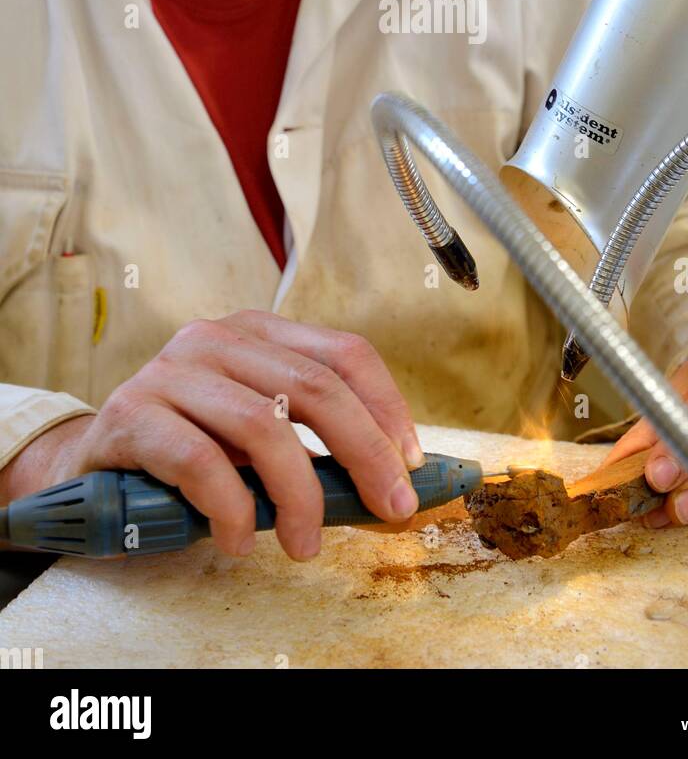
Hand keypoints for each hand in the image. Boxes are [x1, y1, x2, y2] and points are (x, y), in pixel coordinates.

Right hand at [0, 312, 423, 559]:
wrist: (88, 463)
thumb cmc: (187, 449)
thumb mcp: (256, 432)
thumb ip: (312, 440)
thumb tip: (393, 478)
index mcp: (259, 331)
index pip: (344, 353)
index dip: (388, 407)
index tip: (412, 463)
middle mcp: (217, 337)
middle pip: (315, 387)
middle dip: (365, 453)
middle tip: (390, 509)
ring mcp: (171, 370)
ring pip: (262, 426)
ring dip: (299, 495)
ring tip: (306, 543)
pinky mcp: (131, 413)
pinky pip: (200, 462)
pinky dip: (232, 508)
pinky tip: (240, 540)